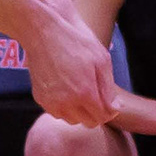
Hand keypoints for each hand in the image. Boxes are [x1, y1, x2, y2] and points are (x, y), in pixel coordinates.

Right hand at [25, 9, 117, 128]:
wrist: (44, 32)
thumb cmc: (76, 42)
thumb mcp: (101, 60)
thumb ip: (109, 89)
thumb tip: (115, 109)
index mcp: (85, 93)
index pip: (103, 117)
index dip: (109, 110)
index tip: (109, 100)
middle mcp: (67, 102)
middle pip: (88, 122)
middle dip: (95, 113)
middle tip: (96, 95)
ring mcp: (51, 102)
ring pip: (72, 120)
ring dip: (79, 112)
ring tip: (80, 91)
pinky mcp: (40, 98)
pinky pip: (57, 112)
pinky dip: (64, 107)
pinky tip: (66, 89)